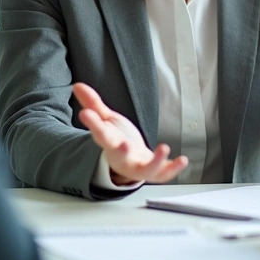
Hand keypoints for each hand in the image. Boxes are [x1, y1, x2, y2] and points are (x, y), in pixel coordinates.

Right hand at [73, 83, 187, 184]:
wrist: (132, 164)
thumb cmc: (119, 140)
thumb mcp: (106, 121)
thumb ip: (93, 104)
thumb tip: (76, 85)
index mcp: (109, 144)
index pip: (100, 133)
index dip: (92, 123)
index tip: (85, 113)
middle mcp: (123, 157)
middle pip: (120, 156)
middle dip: (121, 152)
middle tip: (123, 145)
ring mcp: (140, 166)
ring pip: (146, 169)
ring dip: (156, 160)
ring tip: (164, 147)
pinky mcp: (156, 171)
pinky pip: (165, 173)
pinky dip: (174, 168)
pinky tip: (183, 159)